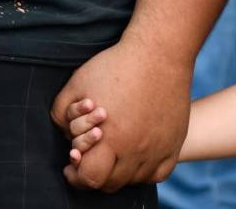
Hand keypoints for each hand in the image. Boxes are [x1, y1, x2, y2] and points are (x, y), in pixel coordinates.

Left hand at [50, 37, 191, 190]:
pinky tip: (136, 157)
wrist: (159, 52)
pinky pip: (158, 174)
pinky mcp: (174, 141)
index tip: (73, 162)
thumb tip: (64, 136)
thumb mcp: (77, 84)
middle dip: (95, 173)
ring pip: (134, 180)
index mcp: (110, 138)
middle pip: (110, 183)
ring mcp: (158, 147)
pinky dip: (145, 172)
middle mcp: (135, 149)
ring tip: (113, 154)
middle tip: (92, 156)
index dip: (76, 175)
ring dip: (119, 173)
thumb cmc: (116, 66)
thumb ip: (61, 113)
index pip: (90, 178)